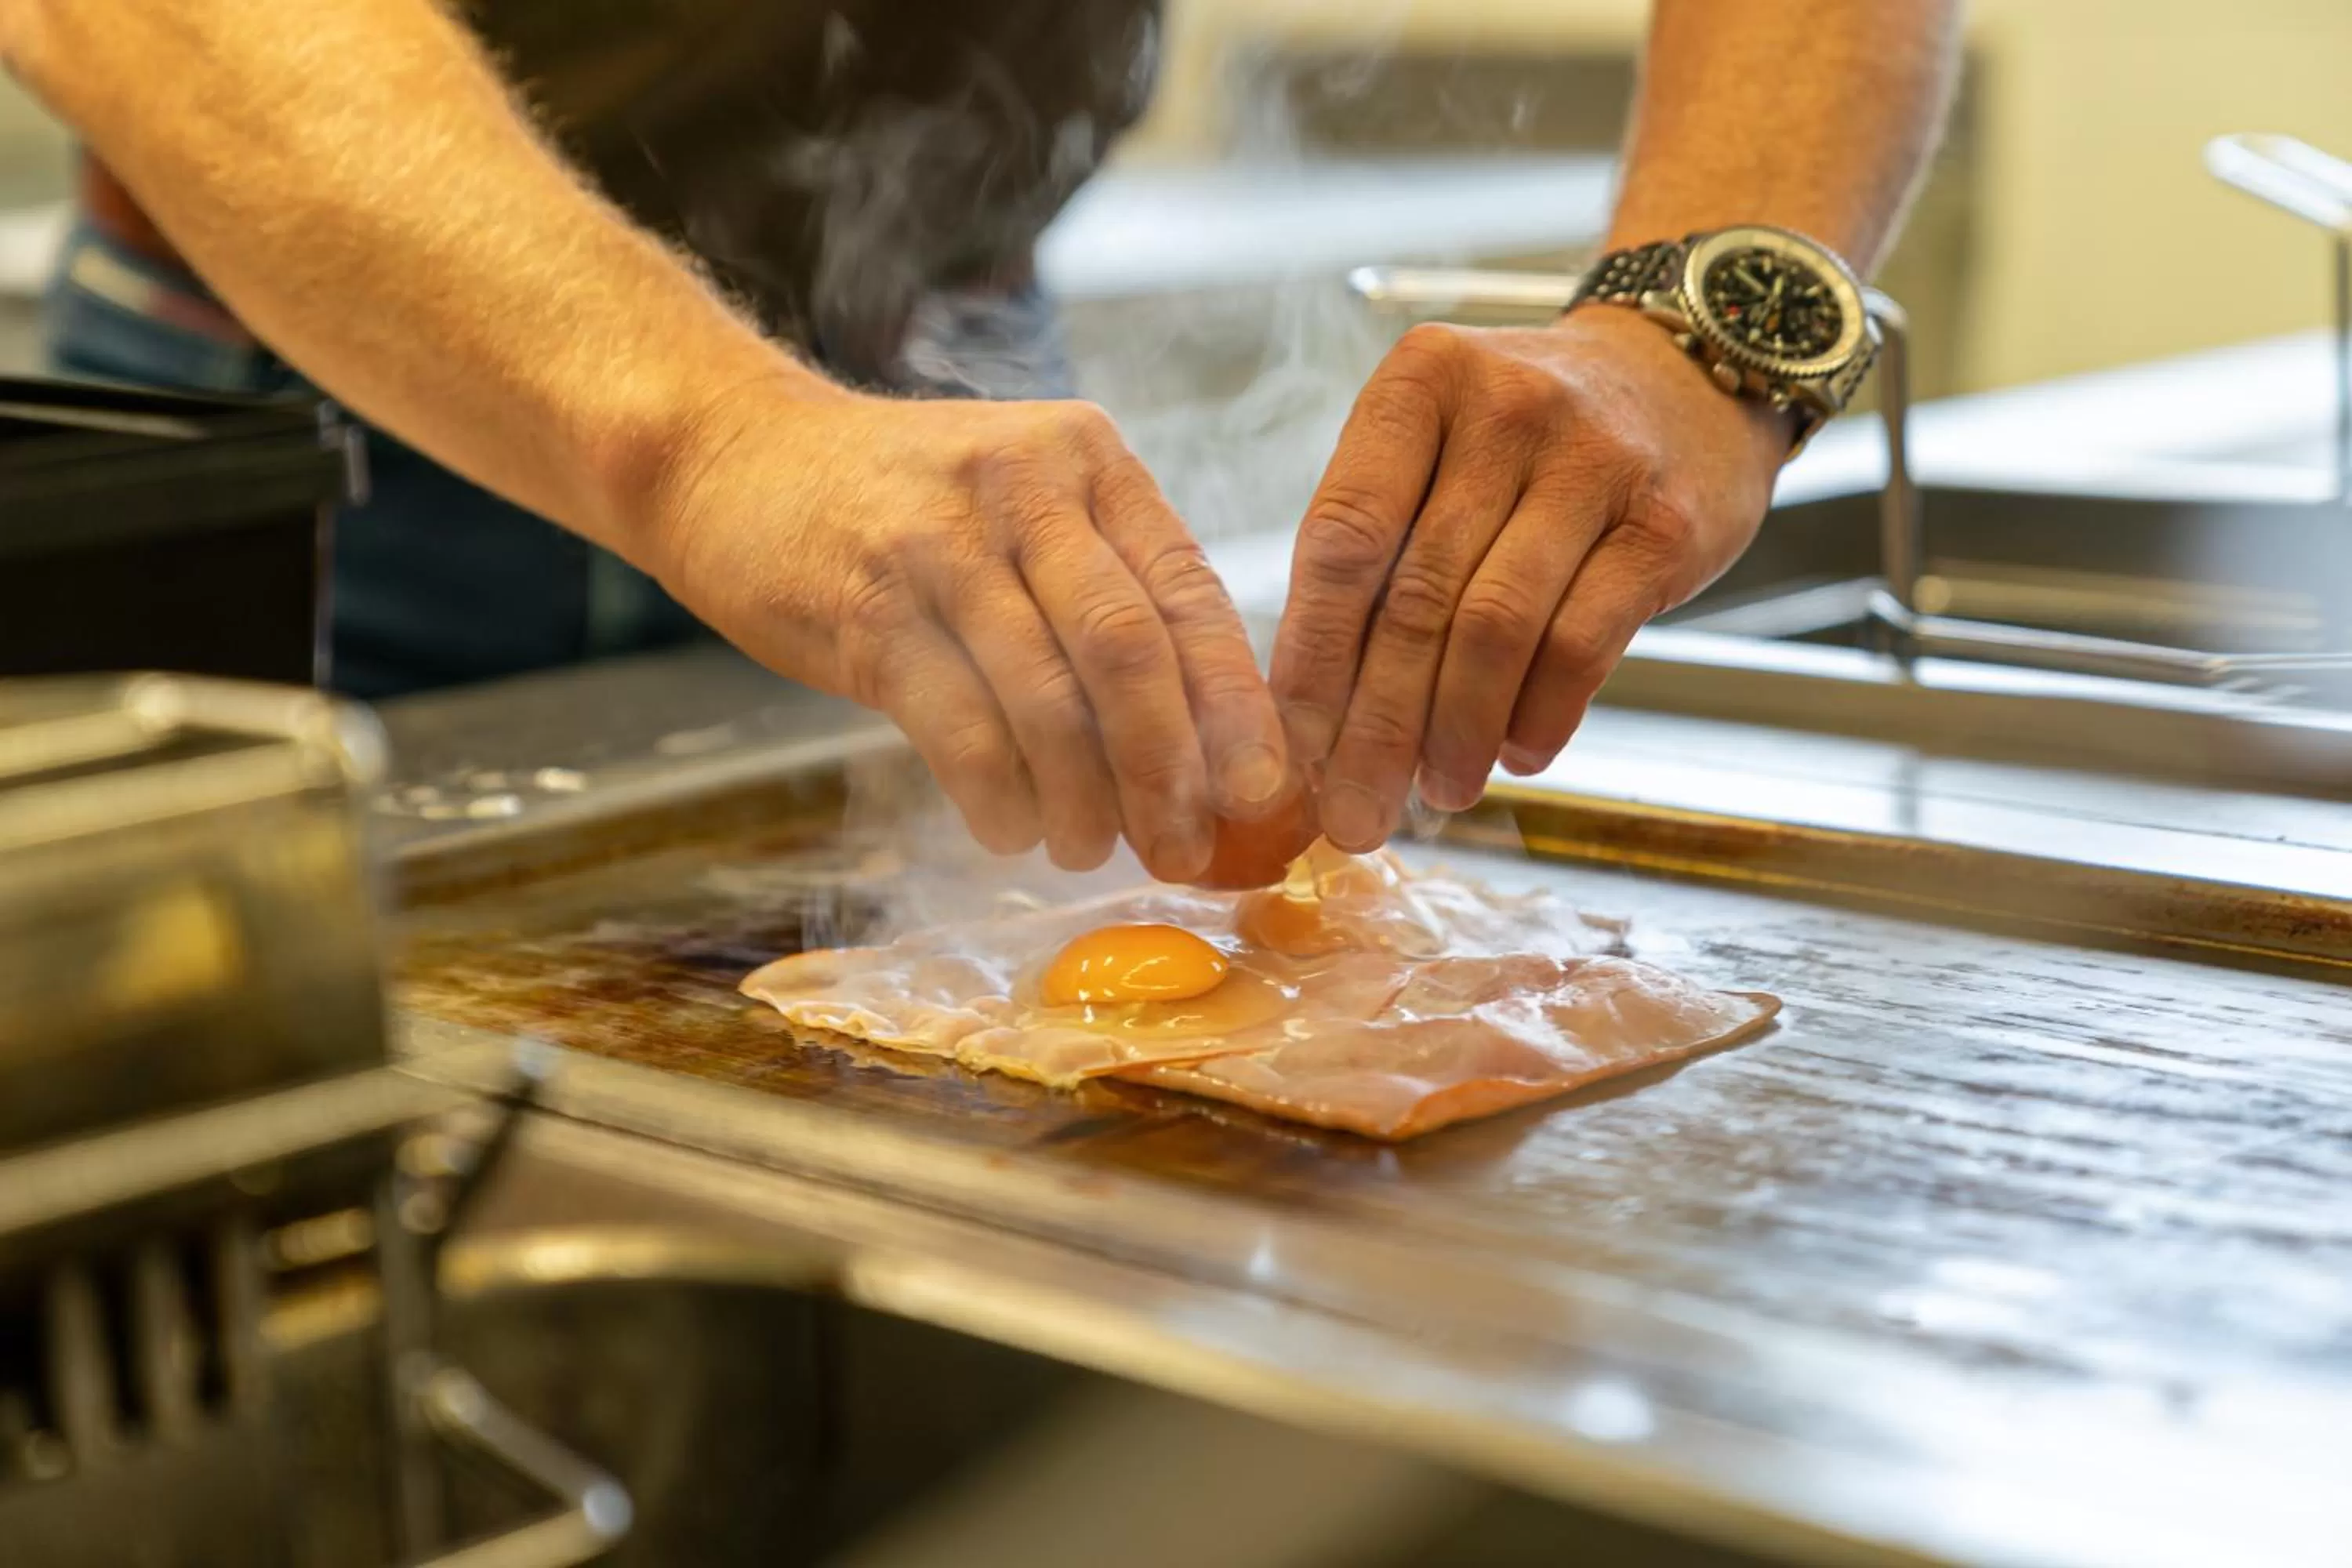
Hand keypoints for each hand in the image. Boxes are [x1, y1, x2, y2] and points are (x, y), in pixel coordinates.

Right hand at [638, 384, 1288, 880]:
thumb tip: (1201, 739)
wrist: (732, 455)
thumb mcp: (1021, 506)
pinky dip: (998, 797)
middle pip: (1130, 652)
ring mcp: (941, 544)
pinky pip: (958, 727)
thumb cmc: (900, 505)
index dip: (1235, 706)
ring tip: (1092, 852)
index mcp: (1089, 462)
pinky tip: (1012, 831)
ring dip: (1084, 799)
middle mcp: (1024, 488)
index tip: (1266, 793)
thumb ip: (1104, 590)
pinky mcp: (867, 606)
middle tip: (1183, 850)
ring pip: (1047, 699)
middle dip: (1168, 769)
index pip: (1189, 595)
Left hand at [1269, 307, 1788, 851]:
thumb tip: (1317, 710)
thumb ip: (1379, 544)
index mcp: (1421, 384)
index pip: (1344, 537)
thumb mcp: (1438, 443)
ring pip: (1496, 629)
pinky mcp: (1661, 526)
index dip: (1312, 655)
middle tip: (1355, 812)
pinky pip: (1581, 645)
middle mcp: (1506, 409)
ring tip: (1439, 792)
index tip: (1293, 746)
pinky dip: (1539, 716)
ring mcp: (1592, 463)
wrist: (1685, 376)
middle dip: (1375, 726)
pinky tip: (1516, 754)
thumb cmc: (1527, 438)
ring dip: (1457, 733)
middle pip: (1416, 598)